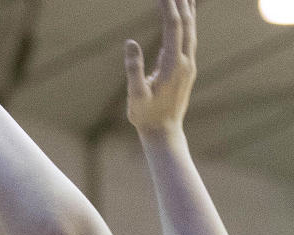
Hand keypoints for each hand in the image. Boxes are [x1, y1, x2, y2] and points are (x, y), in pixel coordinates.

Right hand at [125, 0, 196, 137]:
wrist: (164, 134)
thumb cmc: (147, 117)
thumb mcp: (136, 96)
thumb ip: (133, 69)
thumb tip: (130, 43)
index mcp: (173, 65)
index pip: (173, 26)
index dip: (168, 6)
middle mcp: (185, 62)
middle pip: (186, 23)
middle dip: (181, 2)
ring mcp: (188, 65)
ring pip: (191, 30)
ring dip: (188, 10)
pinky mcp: (187, 70)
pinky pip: (189, 40)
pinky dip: (188, 24)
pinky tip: (186, 18)